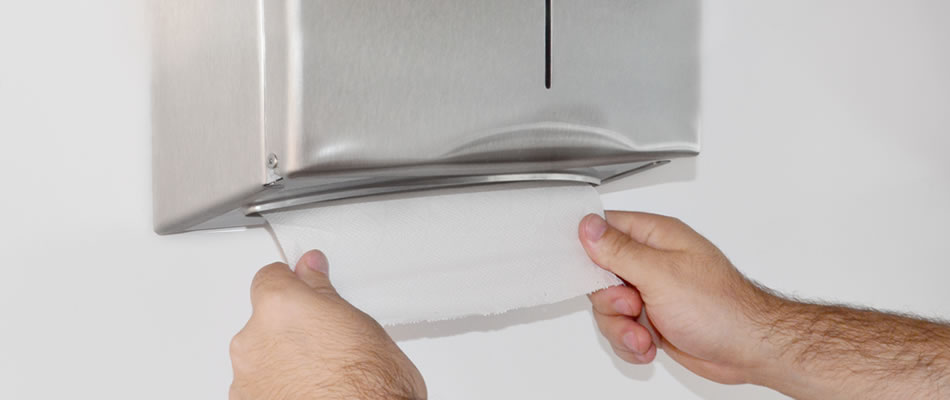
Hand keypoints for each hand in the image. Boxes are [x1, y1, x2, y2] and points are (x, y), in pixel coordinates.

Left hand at [229, 250, 425, 399]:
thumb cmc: (371, 385)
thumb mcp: (361, 324)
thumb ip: (324, 294)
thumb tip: (312, 274)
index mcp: (280, 306)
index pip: (271, 277)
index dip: (293, 283)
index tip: (306, 287)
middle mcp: (253, 340)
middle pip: (265, 319)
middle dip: (291, 327)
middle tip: (327, 341)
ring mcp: (247, 377)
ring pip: (262, 356)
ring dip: (284, 360)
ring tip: (323, 374)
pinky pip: (260, 386)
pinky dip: (279, 388)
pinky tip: (311, 392)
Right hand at [580, 211, 778, 384]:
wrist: (748, 349)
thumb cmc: (720, 308)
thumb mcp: (660, 274)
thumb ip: (618, 250)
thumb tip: (588, 226)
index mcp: (655, 237)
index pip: (605, 229)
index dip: (590, 250)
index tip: (595, 273)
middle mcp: (652, 262)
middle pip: (601, 275)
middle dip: (610, 301)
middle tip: (631, 306)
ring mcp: (652, 292)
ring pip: (609, 308)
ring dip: (621, 328)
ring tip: (644, 334)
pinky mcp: (653, 320)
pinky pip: (622, 330)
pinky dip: (631, 343)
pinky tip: (649, 345)